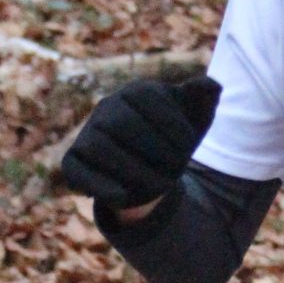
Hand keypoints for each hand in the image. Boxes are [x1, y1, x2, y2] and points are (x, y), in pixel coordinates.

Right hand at [61, 76, 221, 212]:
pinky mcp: (72, 164)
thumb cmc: (174, 139)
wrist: (152, 172)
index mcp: (135, 92)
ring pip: (98, 147)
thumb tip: (211, 86)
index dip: (172, 124)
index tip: (189, 147)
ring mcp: (86, 135)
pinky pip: (77, 172)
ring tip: (161, 185)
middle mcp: (105, 108)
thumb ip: (203, 98)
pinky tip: (126, 196)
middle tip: (177, 169)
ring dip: (133, 170)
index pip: (148, 98)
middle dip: (154, 150)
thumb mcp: (195, 118)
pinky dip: (102, 186)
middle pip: (121, 123)